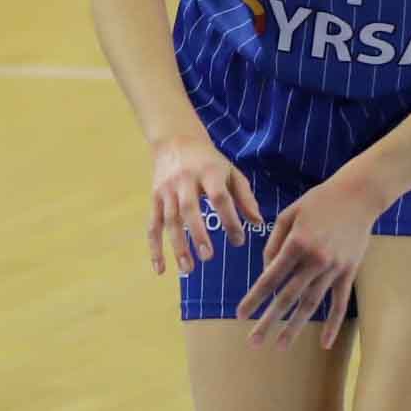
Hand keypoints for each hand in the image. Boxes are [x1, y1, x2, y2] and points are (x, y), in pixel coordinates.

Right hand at [145, 133, 262, 277]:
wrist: (175, 141)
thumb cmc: (209, 162)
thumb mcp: (231, 173)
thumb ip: (245, 197)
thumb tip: (258, 223)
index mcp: (209, 172)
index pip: (220, 197)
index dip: (229, 219)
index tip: (239, 241)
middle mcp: (185, 180)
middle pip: (189, 208)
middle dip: (198, 233)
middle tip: (208, 257)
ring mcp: (167, 190)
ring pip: (170, 220)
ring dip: (177, 245)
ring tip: (187, 269)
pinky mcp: (154, 198)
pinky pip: (153, 225)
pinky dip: (154, 248)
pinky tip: (160, 269)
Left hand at [233, 158, 386, 346]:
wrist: (358, 195)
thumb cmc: (319, 202)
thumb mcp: (288, 214)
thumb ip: (273, 243)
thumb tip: (266, 270)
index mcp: (296, 244)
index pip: (270, 278)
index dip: (254, 298)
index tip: (240, 314)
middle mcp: (315, 260)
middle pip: (287, 297)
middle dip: (268, 321)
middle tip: (253, 342)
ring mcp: (334, 268)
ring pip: (311, 304)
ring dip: (294, 327)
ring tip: (280, 346)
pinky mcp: (349, 272)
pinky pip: (340, 303)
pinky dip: (333, 324)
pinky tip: (324, 342)